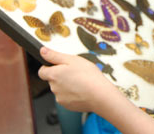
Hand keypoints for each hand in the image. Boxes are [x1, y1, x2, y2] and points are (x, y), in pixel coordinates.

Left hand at [38, 47, 118, 111]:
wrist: (99, 95)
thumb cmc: (88, 76)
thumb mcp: (73, 59)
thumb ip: (55, 55)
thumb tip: (42, 51)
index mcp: (53, 75)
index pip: (42, 71)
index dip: (49, 67)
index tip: (60, 66)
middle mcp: (53, 88)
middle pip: (53, 80)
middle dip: (61, 76)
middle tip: (75, 72)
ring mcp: (60, 98)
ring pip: (60, 89)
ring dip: (67, 85)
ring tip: (81, 81)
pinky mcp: (67, 105)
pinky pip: (67, 98)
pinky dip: (72, 94)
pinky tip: (82, 90)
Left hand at [39, 47, 153, 133]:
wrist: (110, 100)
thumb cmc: (97, 79)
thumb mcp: (79, 60)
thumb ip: (59, 55)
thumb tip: (43, 48)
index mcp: (58, 76)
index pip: (46, 69)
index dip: (55, 63)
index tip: (64, 59)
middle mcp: (60, 88)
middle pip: (57, 77)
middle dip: (67, 71)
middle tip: (84, 67)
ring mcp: (69, 98)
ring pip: (69, 86)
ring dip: (78, 80)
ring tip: (93, 75)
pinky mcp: (80, 104)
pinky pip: (78, 95)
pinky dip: (85, 90)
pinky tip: (96, 86)